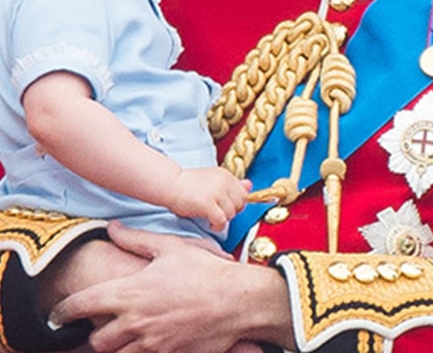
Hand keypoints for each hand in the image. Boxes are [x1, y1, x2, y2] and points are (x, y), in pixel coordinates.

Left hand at [51, 223, 293, 352]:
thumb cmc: (207, 271)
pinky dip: (139, 351)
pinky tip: (147, 342)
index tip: (56, 315)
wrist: (239, 301)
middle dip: (94, 334)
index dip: (62, 312)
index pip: (81, 305)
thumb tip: (112, 228)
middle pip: (96, 340)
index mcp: (130, 293)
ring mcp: (150, 342)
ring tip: (123, 337)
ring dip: (116, 346)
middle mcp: (134, 321)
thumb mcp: (172, 248)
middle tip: (100, 326)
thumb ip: (137, 240)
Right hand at [168, 167, 250, 230]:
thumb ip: (231, 183)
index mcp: (226, 175)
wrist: (170, 184)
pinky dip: (218, 226)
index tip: (227, 208)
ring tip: (213, 219)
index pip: (243, 193)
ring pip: (231, 213)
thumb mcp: (213, 178)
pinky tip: (211, 224)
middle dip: (231, 212)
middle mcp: (224, 182)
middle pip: (240, 204)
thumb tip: (249, 185)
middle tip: (219, 214)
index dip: (236, 203)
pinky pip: (222, 220)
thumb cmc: (188, 183)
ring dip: (223, 220)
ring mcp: (217, 193)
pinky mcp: (208, 204)